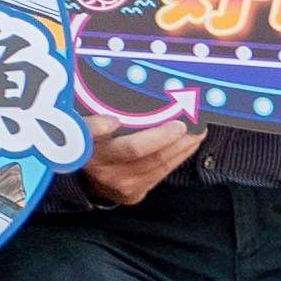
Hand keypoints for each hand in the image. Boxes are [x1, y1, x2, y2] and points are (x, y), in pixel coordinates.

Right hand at [78, 95, 206, 203]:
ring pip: (156, 161)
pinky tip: (190, 143)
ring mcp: (116, 180)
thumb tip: (136, 88)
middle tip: (183, 124)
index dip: (98, 127)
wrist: (92, 181)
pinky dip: (180, 156)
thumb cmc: (98, 142)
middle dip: (163, 136)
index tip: (113, 120)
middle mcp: (97, 162)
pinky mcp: (132, 192)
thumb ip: (103, 111)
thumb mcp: (92, 124)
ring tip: (197, 130)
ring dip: (182, 145)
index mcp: (83, 139)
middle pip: (133, 149)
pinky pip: (162, 172)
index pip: (86, 132)